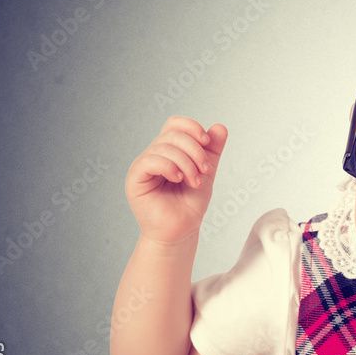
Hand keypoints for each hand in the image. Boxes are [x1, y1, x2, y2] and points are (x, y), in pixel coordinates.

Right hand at [125, 116, 227, 243]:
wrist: (182, 229)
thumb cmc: (190, 203)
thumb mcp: (207, 172)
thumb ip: (213, 150)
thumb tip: (220, 127)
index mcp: (169, 150)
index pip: (175, 124)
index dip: (191, 127)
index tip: (207, 142)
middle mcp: (154, 154)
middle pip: (173, 134)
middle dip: (195, 150)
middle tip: (205, 170)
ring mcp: (143, 165)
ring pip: (164, 147)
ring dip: (186, 163)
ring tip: (195, 182)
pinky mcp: (135, 178)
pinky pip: (150, 160)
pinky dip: (169, 166)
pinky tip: (178, 179)